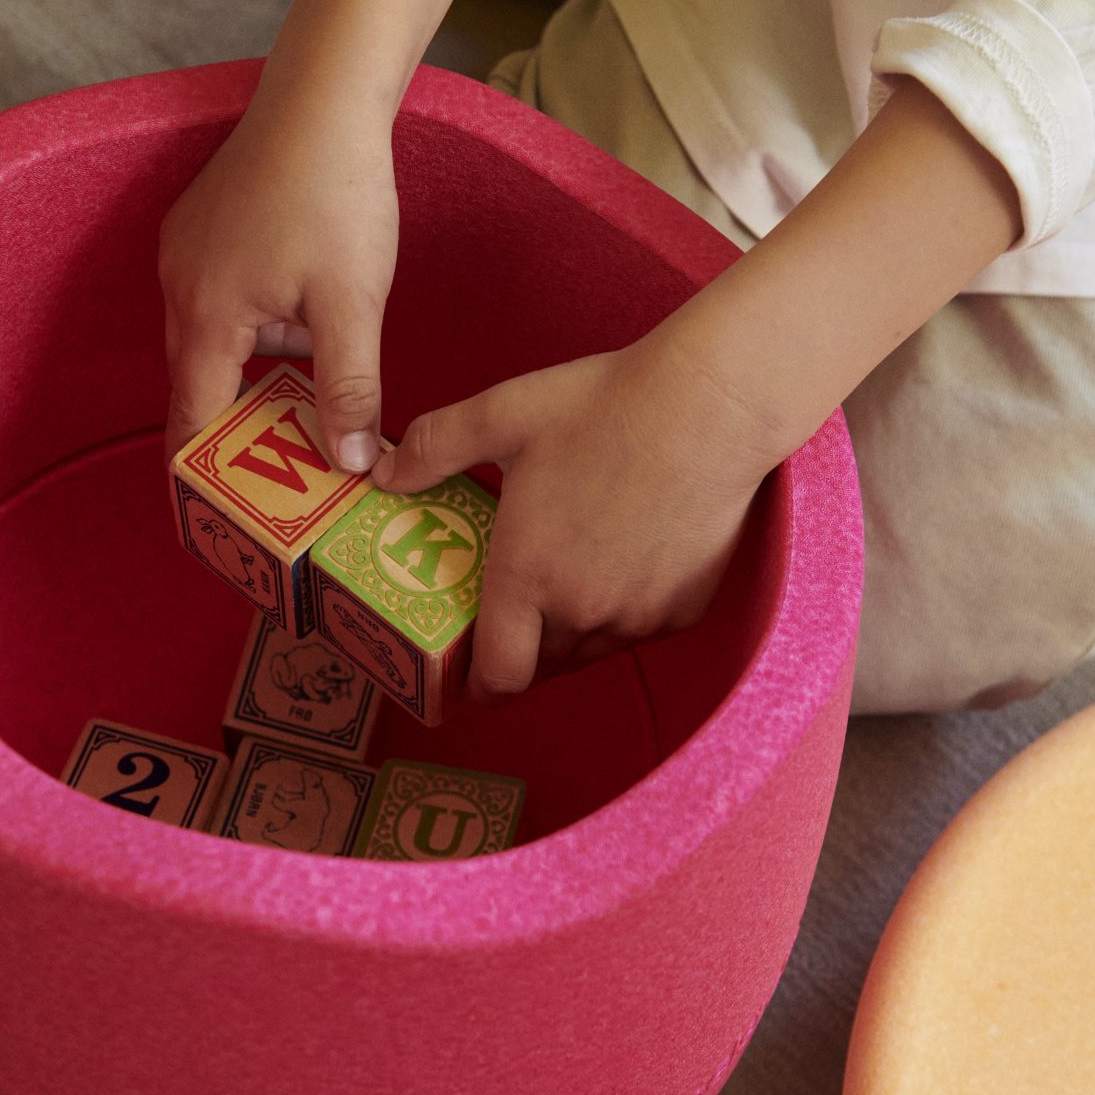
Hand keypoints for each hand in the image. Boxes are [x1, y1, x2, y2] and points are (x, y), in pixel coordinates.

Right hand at [158, 77, 398, 467]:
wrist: (325, 98)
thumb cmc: (337, 193)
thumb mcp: (353, 303)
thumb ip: (349, 390)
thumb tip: (349, 465)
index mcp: (206, 316)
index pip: (192, 422)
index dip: (207, 474)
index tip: (225, 517)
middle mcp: (179, 288)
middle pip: (200, 386)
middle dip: (238, 432)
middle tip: (284, 476)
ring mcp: (186, 254)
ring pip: (215, 343)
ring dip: (256, 375)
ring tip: (311, 403)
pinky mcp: (203, 230)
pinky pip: (219, 303)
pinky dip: (255, 331)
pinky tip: (305, 325)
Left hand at [371, 326, 780, 701]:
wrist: (710, 407)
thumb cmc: (604, 406)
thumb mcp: (503, 414)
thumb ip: (434, 448)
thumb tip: (384, 474)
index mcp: (528, 577)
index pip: (500, 676)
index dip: (479, 688)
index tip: (470, 681)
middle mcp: (584, 610)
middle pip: (544, 666)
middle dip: (523, 652)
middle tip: (514, 614)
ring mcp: (640, 615)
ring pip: (594, 651)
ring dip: (572, 634)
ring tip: (566, 584)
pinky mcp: (686, 606)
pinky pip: (641, 628)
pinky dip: (625, 612)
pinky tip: (624, 560)